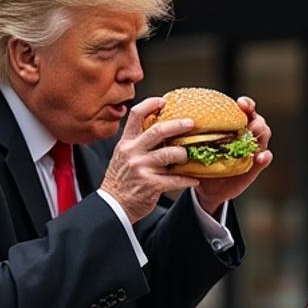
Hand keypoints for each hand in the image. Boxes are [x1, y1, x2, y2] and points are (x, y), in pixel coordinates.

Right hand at [100, 96, 205, 222]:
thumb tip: (159, 130)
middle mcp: (133, 152)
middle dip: (178, 125)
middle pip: (158, 131)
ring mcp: (141, 168)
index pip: (136, 115)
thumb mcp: (122, 156)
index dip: (151, 104)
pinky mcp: (150, 185)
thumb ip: (137, 143)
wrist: (113, 206)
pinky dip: (187, 180)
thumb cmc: (121, 181)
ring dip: (183, 154)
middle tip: (191, 123)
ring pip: (170, 154)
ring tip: (188, 156)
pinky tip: (194, 180)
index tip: (164, 101)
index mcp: (126, 143)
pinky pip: (175, 179)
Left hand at [192, 97, 272, 214]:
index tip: (241, 103)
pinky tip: (261, 157)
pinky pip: (263, 160)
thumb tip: (171, 122)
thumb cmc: (201, 163)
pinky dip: (264, 157)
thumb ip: (190, 136)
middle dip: (256, 119)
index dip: (246, 105)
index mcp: (233, 128)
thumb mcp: (195, 148)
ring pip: (263, 138)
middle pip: (257, 122)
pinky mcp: (253, 168)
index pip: (244, 111)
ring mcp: (251, 152)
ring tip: (254, 134)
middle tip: (249, 122)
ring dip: (261, 135)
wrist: (206, 189)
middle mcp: (244, 137)